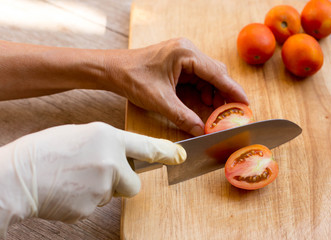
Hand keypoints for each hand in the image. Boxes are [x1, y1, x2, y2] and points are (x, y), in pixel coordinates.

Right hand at [0, 122, 185, 235]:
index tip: (181, 157)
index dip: (166, 153)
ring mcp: (102, 186)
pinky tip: (68, 192)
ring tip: (75, 180)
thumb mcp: (80, 135)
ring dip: (100, 191)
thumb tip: (119, 157)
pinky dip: (85, 201)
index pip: (146, 146)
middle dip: (122, 183)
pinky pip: (96, 206)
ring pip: (113, 195)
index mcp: (107, 137)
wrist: (16, 176)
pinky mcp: (90, 207)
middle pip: (133, 182)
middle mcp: (110, 160)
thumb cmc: (44, 151)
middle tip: (97, 176)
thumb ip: (105, 145)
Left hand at [103, 38, 248, 135]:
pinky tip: (205, 103)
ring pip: (208, 75)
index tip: (245, 103)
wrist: (113, 70)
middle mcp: (187, 50)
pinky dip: (204, 91)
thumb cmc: (132, 78)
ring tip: (219, 112)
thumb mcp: (160, 100)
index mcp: (185, 53)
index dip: (233, 90)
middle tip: (233, 113)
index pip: (217, 73)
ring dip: (214, 94)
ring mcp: (183, 56)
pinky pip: (198, 77)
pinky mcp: (179, 63)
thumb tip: (201, 131)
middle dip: (224, 94)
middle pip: (216, 73)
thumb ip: (183, 116)